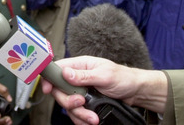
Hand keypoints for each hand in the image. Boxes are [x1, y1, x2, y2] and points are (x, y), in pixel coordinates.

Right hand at [41, 56, 167, 124]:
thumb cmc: (123, 78)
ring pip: (69, 106)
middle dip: (69, 102)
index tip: (47, 89)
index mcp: (81, 65)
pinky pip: (77, 114)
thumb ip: (84, 76)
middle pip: (60, 91)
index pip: (58, 69)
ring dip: (79, 114)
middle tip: (81, 103)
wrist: (136, 92)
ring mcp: (81, 92)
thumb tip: (66, 73)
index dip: (49, 79)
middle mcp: (78, 78)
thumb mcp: (105, 75)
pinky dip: (83, 119)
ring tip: (93, 117)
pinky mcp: (86, 104)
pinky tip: (93, 119)